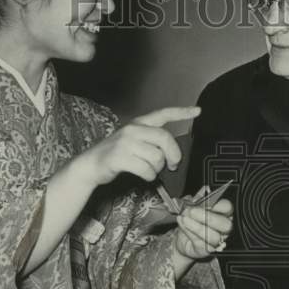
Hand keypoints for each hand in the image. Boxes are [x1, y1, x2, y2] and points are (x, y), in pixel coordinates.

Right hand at [77, 106, 200, 185]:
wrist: (91, 165)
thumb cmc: (117, 155)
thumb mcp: (134, 141)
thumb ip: (152, 141)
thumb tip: (174, 154)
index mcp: (139, 123)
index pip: (163, 113)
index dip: (182, 112)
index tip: (198, 111)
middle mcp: (133, 129)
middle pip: (165, 139)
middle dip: (174, 154)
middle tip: (173, 165)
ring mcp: (125, 142)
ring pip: (157, 157)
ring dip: (158, 169)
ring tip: (151, 170)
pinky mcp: (120, 157)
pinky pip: (146, 169)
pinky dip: (150, 176)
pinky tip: (145, 176)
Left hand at [174, 190, 233, 260]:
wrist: (180, 239)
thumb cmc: (190, 221)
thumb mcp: (191, 206)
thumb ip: (196, 199)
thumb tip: (200, 194)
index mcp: (223, 214)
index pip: (228, 208)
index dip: (218, 205)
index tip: (204, 202)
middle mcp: (223, 229)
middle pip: (226, 225)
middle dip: (208, 217)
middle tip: (192, 211)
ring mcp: (217, 242)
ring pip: (214, 236)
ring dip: (197, 226)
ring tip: (184, 219)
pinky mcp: (208, 251)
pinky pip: (202, 243)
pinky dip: (190, 233)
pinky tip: (183, 225)